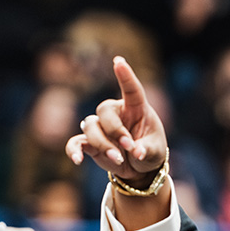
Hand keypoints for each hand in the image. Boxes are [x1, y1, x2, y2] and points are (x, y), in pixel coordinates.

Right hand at [66, 56, 166, 185]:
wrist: (139, 169)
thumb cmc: (150, 152)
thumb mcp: (155, 152)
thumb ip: (146, 150)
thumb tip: (136, 152)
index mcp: (136, 109)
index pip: (131, 89)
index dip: (125, 75)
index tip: (119, 62)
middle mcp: (116, 113)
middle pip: (104, 110)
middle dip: (115, 130)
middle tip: (129, 147)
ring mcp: (101, 127)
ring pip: (90, 126)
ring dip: (102, 143)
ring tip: (118, 159)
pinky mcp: (90, 143)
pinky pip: (76, 142)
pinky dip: (74, 151)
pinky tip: (78, 160)